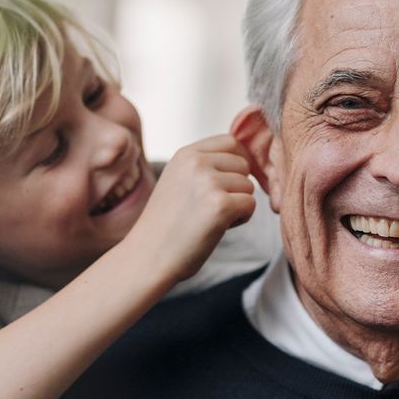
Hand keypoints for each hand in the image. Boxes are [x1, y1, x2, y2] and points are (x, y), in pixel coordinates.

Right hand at [130, 134, 256, 282]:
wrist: (147, 257)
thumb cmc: (166, 225)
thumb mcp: (178, 180)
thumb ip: (204, 165)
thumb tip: (244, 157)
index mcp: (185, 154)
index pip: (230, 142)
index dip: (236, 164)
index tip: (225, 185)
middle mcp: (196, 163)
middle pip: (243, 164)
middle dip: (236, 187)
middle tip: (211, 207)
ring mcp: (208, 182)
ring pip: (248, 186)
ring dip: (237, 204)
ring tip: (210, 219)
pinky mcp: (220, 205)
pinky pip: (250, 205)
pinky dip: (240, 219)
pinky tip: (217, 228)